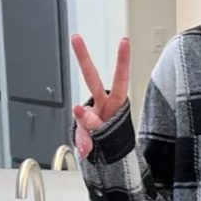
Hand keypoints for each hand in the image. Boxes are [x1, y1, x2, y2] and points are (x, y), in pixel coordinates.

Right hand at [70, 34, 130, 158]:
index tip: (124, 42)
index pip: (121, 79)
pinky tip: (87, 149)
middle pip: (91, 78)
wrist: (111, 162)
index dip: (123, 61)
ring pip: (82, 112)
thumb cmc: (116, 144)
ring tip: (91, 142)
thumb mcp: (114, 134)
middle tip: (76, 39)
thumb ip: (97, 124)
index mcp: (116, 103)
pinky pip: (80, 134)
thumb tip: (79, 111)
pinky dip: (83, 143)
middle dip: (84, 58)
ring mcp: (91, 115)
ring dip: (82, 122)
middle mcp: (103, 105)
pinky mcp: (82, 126)